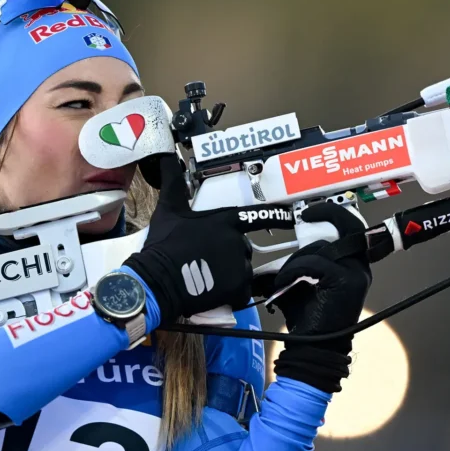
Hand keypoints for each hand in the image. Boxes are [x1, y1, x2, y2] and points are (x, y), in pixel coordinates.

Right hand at [124, 154, 293, 324]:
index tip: (293, 216)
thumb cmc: (163, 244)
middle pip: (243, 247)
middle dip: (228, 254)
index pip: (259, 216)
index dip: (279, 216)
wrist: (156, 279)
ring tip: (205, 276)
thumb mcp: (168, 209)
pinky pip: (240, 291)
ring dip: (228, 274)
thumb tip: (166, 158)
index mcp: (226, 220)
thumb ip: (173, 183)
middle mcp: (237, 240)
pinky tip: (211, 289)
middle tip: (205, 260)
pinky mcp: (237, 287)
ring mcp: (239, 265)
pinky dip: (229, 292)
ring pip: (241, 270)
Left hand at [270, 201, 372, 392]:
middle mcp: (360, 268)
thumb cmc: (308, 317)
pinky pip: (313, 263)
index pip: (352, 229)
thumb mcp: (304, 282)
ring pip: (320, 248)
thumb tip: (279, 248)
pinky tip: (284, 284)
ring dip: (295, 261)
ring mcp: (356, 274)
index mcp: (353, 266)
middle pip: (345, 228)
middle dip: (327, 214)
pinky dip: (293, 271)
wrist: (312, 347)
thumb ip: (303, 262)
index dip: (335, 214)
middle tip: (307, 215)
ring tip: (283, 279)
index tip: (313, 212)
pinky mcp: (345, 281)